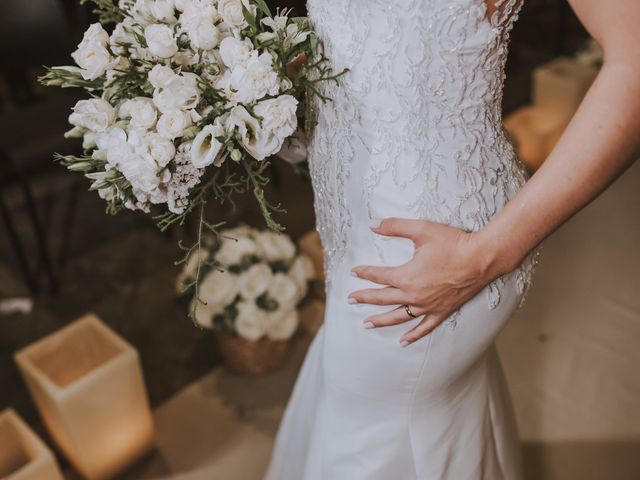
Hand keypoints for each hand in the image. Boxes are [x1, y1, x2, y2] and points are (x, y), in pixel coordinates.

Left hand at [348, 218, 504, 346]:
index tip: (353, 272)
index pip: (378, 276)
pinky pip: (424, 328)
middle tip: (350, 300)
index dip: (364, 273)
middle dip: (364, 298)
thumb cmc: (452, 242)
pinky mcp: (442, 312)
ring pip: (398, 317)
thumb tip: (371, 224)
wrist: (481, 258)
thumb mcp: (421, 229)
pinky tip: (403, 342)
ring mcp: (428, 306)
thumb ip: (394, 226)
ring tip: (366, 324)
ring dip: (381, 321)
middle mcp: (414, 295)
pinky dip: (413, 335)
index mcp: (406, 276)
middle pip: (382, 298)